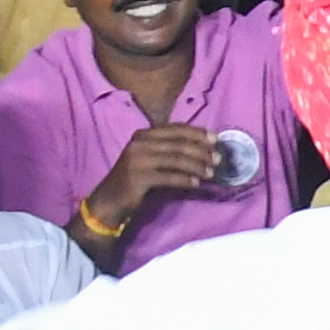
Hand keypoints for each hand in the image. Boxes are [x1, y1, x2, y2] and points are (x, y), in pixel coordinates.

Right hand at [84, 121, 230, 234]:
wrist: (109, 200)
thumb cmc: (134, 179)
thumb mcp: (149, 158)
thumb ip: (169, 149)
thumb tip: (203, 147)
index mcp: (142, 135)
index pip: (175, 129)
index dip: (197, 133)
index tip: (216, 139)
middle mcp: (139, 143)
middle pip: (179, 144)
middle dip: (202, 151)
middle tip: (219, 159)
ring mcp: (137, 160)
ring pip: (177, 160)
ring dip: (198, 166)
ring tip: (212, 174)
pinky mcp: (138, 178)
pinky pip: (169, 177)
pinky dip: (186, 180)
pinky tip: (197, 184)